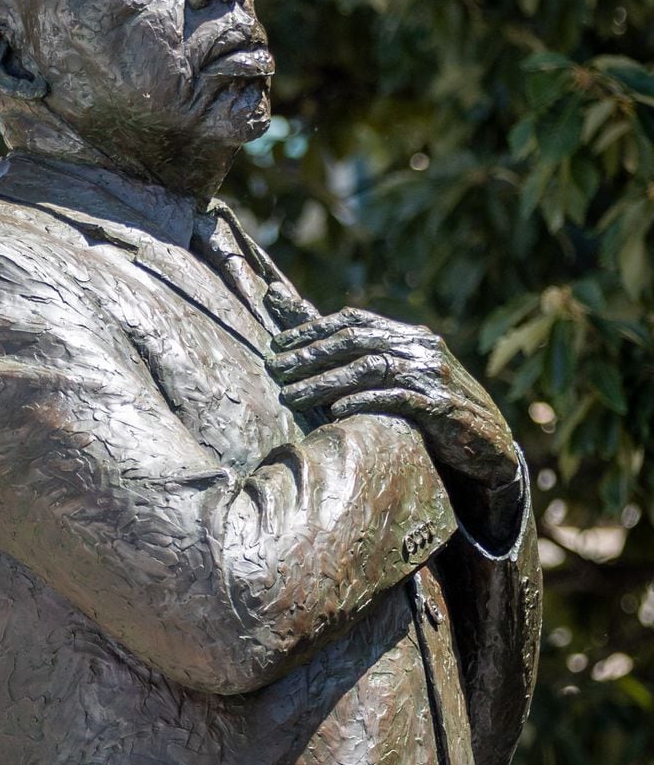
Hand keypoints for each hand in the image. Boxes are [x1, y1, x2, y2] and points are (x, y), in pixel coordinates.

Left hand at [268, 307, 519, 495]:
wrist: (490, 444)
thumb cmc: (435, 409)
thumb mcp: (404, 377)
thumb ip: (367, 360)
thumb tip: (326, 347)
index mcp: (409, 335)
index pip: (354, 320)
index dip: (313, 328)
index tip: (278, 343)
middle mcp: (421, 347)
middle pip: (355, 341)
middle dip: (310, 354)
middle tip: (274, 369)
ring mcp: (433, 375)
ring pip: (368, 369)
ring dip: (324, 382)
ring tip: (290, 396)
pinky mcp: (442, 406)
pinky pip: (396, 399)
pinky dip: (363, 402)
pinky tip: (336, 412)